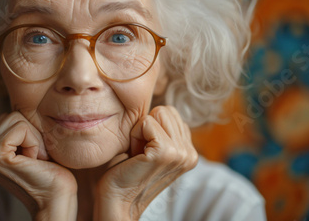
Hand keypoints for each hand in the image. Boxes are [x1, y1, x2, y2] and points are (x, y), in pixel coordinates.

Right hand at [0, 112, 76, 220]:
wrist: (55, 200)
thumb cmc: (50, 173)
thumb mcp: (30, 144)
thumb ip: (19, 127)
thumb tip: (23, 96)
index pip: (8, 116)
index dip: (29, 132)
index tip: (33, 157)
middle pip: (10, 114)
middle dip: (31, 133)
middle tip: (35, 159)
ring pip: (15, 118)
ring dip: (33, 138)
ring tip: (34, 160)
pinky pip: (20, 128)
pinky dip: (34, 142)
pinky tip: (34, 161)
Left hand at [94, 106, 197, 220]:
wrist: (118, 199)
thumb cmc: (128, 171)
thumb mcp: (152, 148)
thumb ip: (163, 130)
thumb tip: (161, 108)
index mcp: (190, 152)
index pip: (171, 113)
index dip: (151, 128)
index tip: (145, 151)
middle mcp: (190, 153)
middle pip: (166, 110)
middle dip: (147, 127)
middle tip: (140, 152)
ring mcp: (180, 154)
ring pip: (158, 113)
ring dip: (141, 131)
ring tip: (138, 154)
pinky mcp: (165, 153)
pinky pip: (147, 122)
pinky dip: (135, 135)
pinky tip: (134, 155)